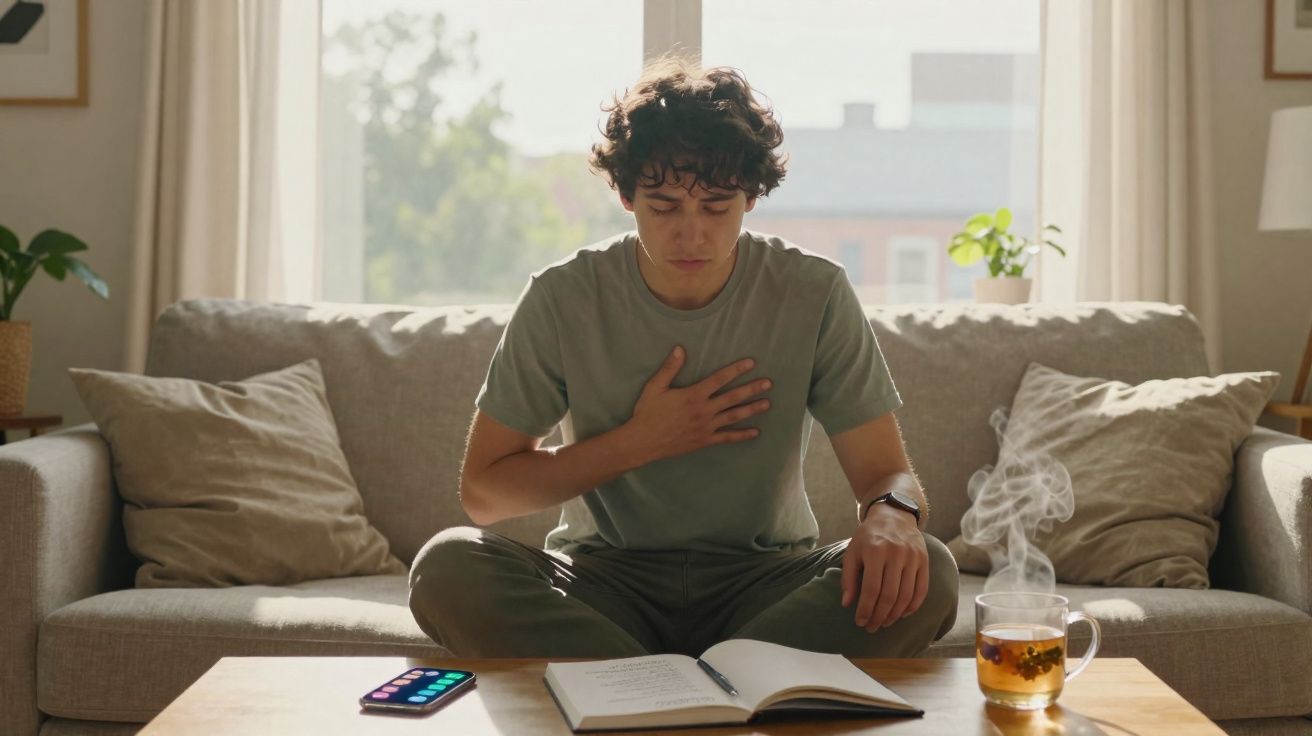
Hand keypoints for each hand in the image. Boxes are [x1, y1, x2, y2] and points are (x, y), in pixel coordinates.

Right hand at [622, 345, 772, 464]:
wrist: (642, 442)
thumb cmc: (647, 413)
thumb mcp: (655, 387)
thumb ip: (670, 368)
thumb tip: (680, 348)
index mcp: (693, 395)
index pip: (719, 379)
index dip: (736, 370)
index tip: (751, 363)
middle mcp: (703, 411)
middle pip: (732, 397)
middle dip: (751, 389)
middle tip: (768, 383)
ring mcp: (706, 427)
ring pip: (733, 416)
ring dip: (751, 409)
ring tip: (767, 403)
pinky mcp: (704, 441)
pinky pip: (726, 438)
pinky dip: (741, 435)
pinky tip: (755, 432)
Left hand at [840, 503, 928, 631]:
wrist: (894, 516)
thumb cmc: (868, 536)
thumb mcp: (852, 551)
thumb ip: (848, 577)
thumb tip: (847, 604)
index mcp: (875, 551)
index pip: (871, 589)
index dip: (865, 609)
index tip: (860, 622)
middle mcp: (896, 554)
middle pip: (890, 595)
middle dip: (879, 616)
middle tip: (872, 627)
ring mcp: (913, 557)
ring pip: (906, 595)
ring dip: (895, 614)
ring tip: (884, 622)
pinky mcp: (925, 561)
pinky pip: (922, 590)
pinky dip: (912, 606)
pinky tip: (902, 614)